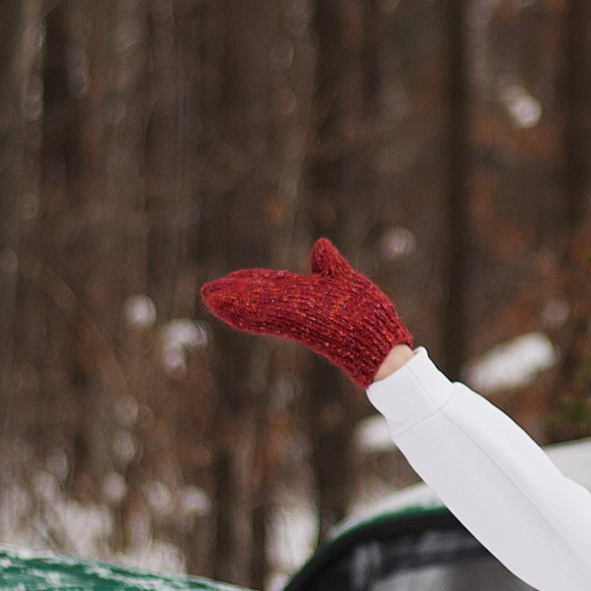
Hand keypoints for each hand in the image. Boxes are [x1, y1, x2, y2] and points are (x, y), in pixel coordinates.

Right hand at [199, 238, 415, 389]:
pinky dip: (249, 313)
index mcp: (308, 297)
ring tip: (209, 297)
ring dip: (234, 303)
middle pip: (261, 296)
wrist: (383, 344)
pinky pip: (271, 317)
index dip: (251, 282)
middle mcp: (299, 309)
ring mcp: (299, 318)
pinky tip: (231, 310)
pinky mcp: (302, 326)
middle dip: (234, 293)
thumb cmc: (370, 317)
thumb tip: (321, 245)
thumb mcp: (347, 281)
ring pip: (260, 307)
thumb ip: (330, 266)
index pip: (274, 286)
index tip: (229, 280)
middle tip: (207, 291)